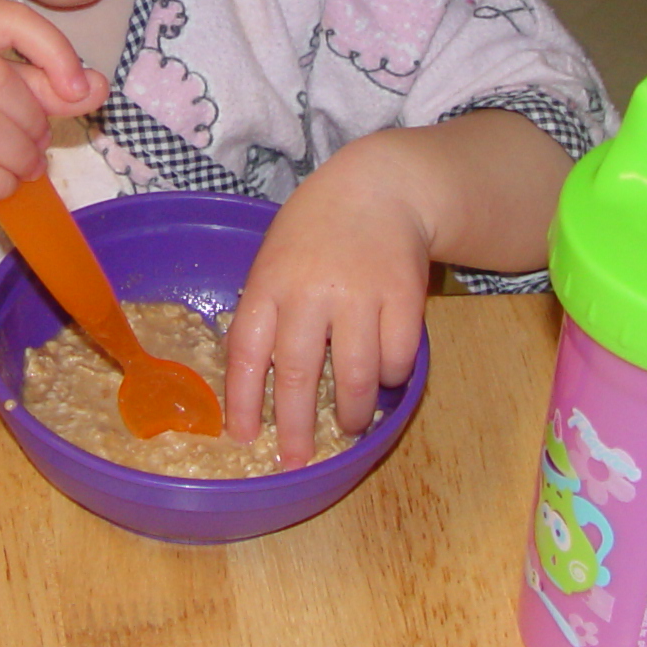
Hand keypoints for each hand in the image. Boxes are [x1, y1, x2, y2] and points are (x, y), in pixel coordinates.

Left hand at [222, 136, 432, 468]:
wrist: (381, 187)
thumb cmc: (316, 232)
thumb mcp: (274, 260)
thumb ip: (264, 311)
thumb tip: (250, 383)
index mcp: (269, 283)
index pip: (246, 352)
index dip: (243, 401)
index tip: (244, 437)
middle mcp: (310, 291)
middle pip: (298, 374)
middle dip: (296, 428)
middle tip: (297, 459)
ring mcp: (360, 294)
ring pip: (355, 375)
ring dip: (352, 412)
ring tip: (350, 424)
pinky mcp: (404, 296)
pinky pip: (397, 357)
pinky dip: (392, 376)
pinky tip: (386, 376)